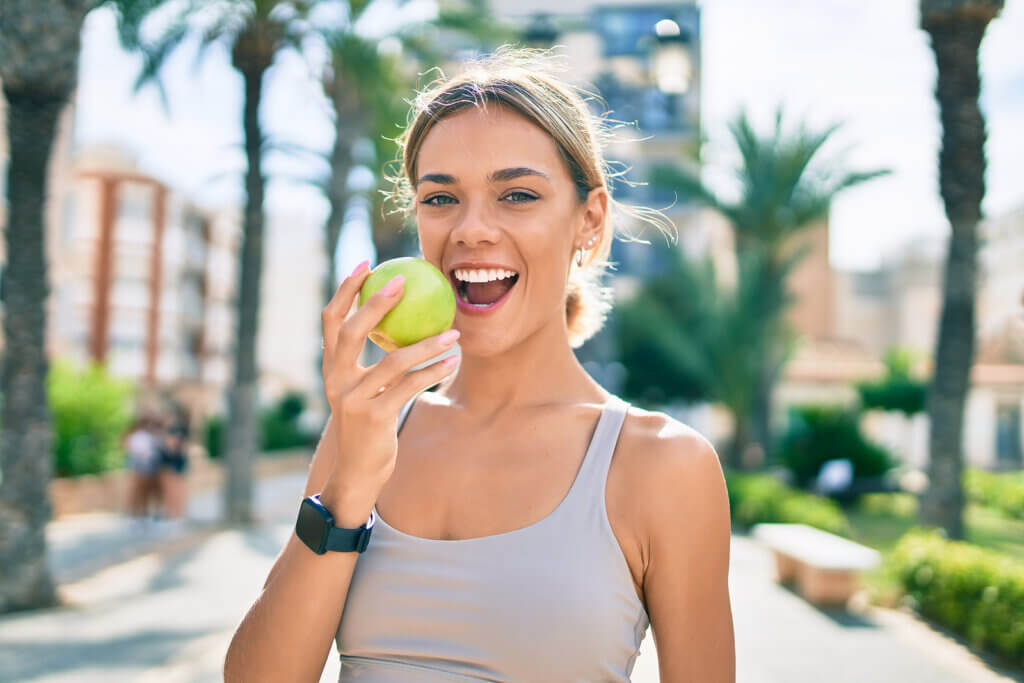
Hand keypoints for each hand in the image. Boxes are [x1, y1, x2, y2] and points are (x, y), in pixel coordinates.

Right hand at [319, 261, 459, 502]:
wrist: (358, 471)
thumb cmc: (369, 424)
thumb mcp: (363, 390)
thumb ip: (373, 361)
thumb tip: (402, 322)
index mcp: (331, 368)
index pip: (332, 321)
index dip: (346, 291)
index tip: (366, 265)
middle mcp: (336, 380)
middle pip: (353, 331)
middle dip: (377, 302)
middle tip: (404, 281)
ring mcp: (353, 399)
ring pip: (394, 361)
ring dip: (427, 344)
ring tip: (452, 333)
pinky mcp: (375, 417)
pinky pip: (410, 387)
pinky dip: (433, 372)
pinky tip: (453, 362)